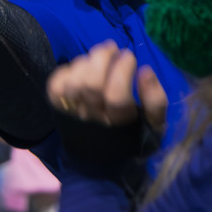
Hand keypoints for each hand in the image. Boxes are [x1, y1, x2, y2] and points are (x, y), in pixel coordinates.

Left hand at [46, 41, 167, 134]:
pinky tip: (81, 67)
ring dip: (86, 62)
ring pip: (73, 83)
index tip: (129, 55)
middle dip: (102, 58)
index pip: (117, 95)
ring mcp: (73, 115)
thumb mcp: (155, 126)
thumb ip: (156, 101)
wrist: (101, 163)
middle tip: (112, 49)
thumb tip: (145, 72)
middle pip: (91, 85)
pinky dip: (67, 70)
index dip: (123, 69)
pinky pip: (55, 86)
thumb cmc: (133, 136)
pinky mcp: (58, 110)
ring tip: (98, 56)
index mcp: (121, 125)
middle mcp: (94, 121)